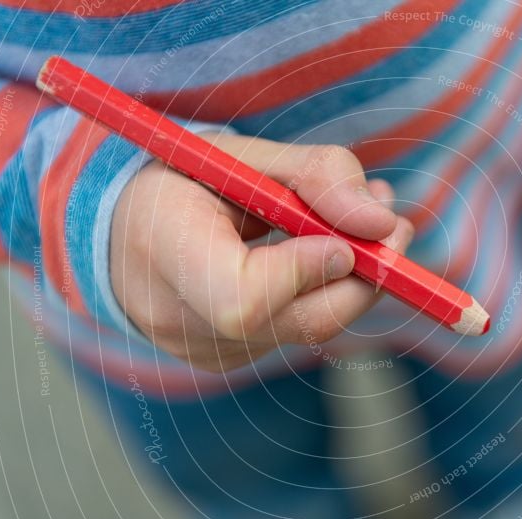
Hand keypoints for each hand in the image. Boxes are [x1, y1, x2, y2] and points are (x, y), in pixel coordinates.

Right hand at [110, 133, 413, 371]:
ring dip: (355, 279)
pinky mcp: (228, 361)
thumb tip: (383, 223)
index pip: (244, 299)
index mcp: (165, 252)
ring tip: (363, 225)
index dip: (306, 271)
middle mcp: (181, 320)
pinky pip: (296, 331)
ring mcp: (205, 352)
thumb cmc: (182, 184)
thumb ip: (315, 176)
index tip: (346, 235)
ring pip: (311, 329)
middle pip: (299, 323)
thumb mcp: (242, 154)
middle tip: (396, 227)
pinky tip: (326, 254)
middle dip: (365, 276)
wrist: (124, 233)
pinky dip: (326, 294)